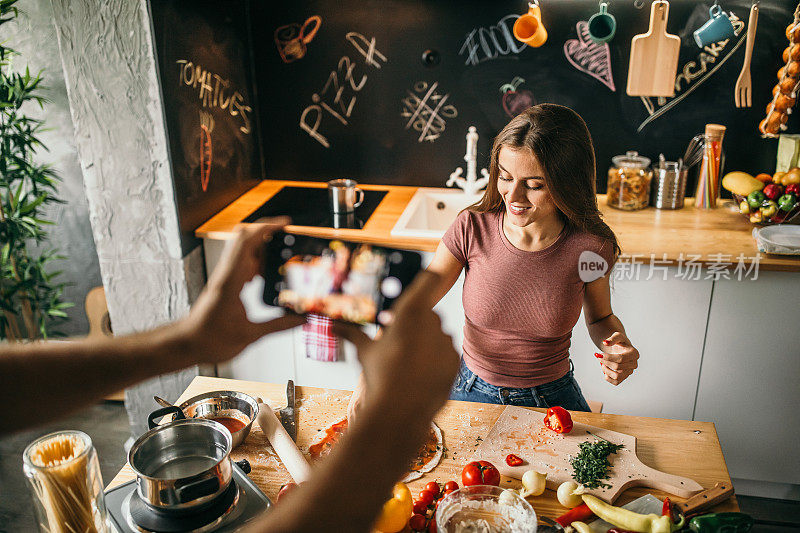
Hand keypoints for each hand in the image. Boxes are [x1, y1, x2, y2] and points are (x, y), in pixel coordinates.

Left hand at [180, 219, 305, 363]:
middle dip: (268, 233)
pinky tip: (268, 275)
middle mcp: (226, 274)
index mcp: (230, 281)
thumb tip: (300, 319)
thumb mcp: (249, 336)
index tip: (285, 224)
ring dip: (264, 249)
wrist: (187, 344)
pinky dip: (258, 262)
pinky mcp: (226, 283)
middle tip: (289, 238)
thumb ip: (278, 326)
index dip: (267, 227)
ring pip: (245, 250)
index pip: (247, 242)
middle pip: (245, 239)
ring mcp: (225, 277)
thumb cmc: (209, 339)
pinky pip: (243, 263)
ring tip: (283, 258)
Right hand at [333, 272, 458, 420]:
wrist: (400, 412)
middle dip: (416, 323)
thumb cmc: (380, 377)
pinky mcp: (455, 360)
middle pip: (428, 313)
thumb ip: (352, 334)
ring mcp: (446, 341)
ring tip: (408, 362)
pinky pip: (445, 353)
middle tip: (400, 340)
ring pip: (437, 334)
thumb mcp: (365, 352)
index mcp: (411, 312)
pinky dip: (436, 359)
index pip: (429, 279)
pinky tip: (421, 373)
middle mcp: (433, 322)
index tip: (430, 276)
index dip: (429, 278)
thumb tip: (333, 326)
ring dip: (426, 342)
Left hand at [597, 332, 638, 385]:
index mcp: (634, 354)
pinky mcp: (624, 377)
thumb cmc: (619, 342)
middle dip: (605, 362)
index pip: (621, 359)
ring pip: (617, 376)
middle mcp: (634, 364)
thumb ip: (612, 339)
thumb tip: (605, 342)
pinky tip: (605, 369)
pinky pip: (616, 382)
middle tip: (598, 357)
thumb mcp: (617, 336)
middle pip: (618, 367)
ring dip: (606, 370)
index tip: (598, 354)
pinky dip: (607, 377)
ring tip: (602, 363)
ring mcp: (630, 372)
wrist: (620, 349)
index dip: (608, 357)